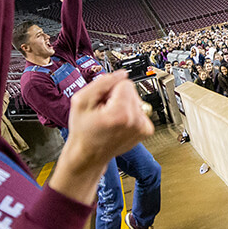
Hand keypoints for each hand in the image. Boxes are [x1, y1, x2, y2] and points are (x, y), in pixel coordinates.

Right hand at [48, 72, 153, 203]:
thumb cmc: (83, 132)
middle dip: (117, 96)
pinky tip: (118, 124)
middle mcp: (136, 121)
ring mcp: (143, 127)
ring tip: (110, 119)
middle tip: (104, 111)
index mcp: (121, 113)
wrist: (88, 155)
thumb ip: (103, 82)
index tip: (102, 102)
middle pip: (132, 90)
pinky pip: (139, 110)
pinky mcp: (146, 131)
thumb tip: (122, 73)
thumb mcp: (81, 101)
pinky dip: (129, 114)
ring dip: (123, 105)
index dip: (110, 89)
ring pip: (136, 99)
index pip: (125, 82)